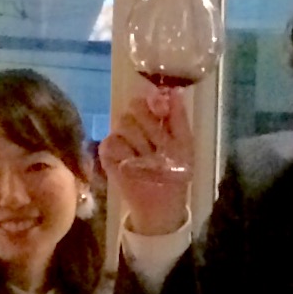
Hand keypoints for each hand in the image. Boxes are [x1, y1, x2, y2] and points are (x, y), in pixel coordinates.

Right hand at [100, 83, 196, 238]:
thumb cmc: (176, 172)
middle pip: (133, 107)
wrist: (162, 203)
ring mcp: (121, 138)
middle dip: (148, 125)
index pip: (149, 98)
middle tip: (157, 144)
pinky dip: (123, 153)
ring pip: (123, 123)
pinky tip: (132, 165)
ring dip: (139, 143)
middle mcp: (136, 125)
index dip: (154, 101)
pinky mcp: (107, 155)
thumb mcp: (184, 144)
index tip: (162, 110)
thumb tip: (175, 90)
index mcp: (155, 119)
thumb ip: (179, 117)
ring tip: (148, 161)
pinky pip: (110, 142)